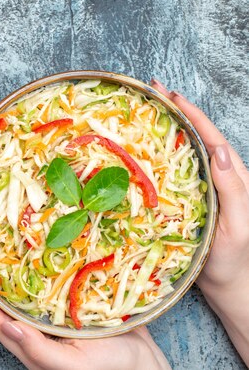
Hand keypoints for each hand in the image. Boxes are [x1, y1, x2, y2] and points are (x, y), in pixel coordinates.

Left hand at [0, 256, 169, 369]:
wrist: (147, 366)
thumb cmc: (111, 369)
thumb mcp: (73, 365)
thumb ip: (39, 351)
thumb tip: (7, 327)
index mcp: (29, 341)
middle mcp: (34, 326)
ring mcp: (50, 315)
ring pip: (15, 290)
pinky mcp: (68, 303)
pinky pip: (42, 284)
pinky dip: (29, 268)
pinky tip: (27, 253)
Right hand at [150, 79, 248, 364]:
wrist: (227, 286)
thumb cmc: (233, 260)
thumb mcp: (236, 226)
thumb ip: (232, 189)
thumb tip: (219, 150)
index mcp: (231, 178)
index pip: (210, 137)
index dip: (191, 114)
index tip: (170, 95)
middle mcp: (215, 178)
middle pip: (195, 137)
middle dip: (175, 112)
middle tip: (152, 92)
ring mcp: (200, 189)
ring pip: (183, 151)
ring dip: (166, 129)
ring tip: (146, 110)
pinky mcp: (185, 201)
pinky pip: (171, 172)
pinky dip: (157, 155)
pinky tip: (142, 150)